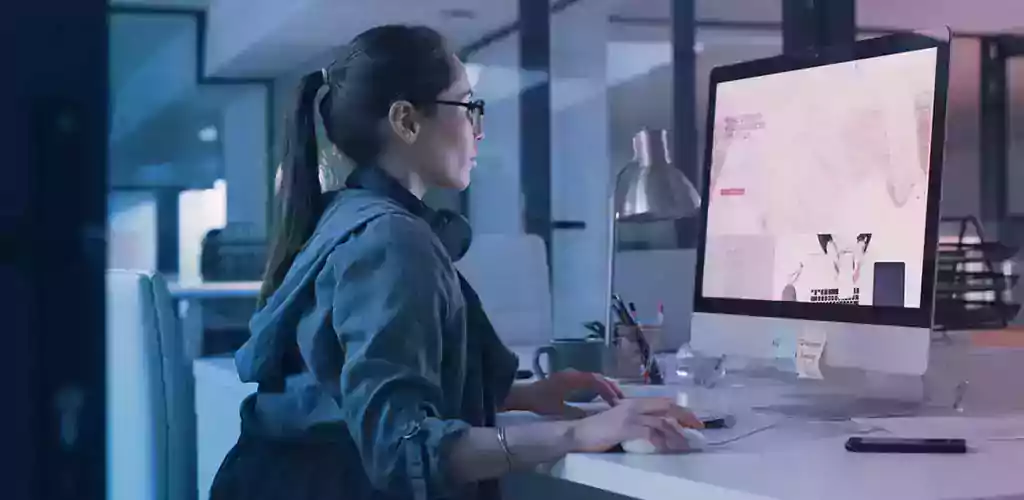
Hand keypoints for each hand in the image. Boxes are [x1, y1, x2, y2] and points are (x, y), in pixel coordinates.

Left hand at [516, 369, 623, 418]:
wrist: (524, 395)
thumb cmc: (540, 402)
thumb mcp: (558, 411)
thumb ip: (575, 413)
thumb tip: (593, 417)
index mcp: (572, 379)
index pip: (596, 381)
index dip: (608, 390)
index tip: (617, 401)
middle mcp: (573, 374)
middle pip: (597, 377)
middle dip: (610, 387)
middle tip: (621, 399)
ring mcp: (570, 375)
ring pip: (593, 377)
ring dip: (604, 386)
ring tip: (614, 398)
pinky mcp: (568, 379)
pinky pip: (587, 380)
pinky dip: (597, 386)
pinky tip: (600, 396)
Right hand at [568, 397, 702, 452]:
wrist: (578, 433)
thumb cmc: (597, 430)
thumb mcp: (620, 421)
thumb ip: (636, 421)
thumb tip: (655, 429)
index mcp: (632, 403)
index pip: (662, 402)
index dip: (680, 410)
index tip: (693, 419)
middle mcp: (633, 405)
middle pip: (666, 407)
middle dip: (684, 417)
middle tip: (697, 428)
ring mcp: (630, 416)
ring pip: (661, 421)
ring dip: (675, 433)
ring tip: (684, 444)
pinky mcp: (625, 427)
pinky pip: (649, 432)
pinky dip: (660, 440)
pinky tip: (665, 448)